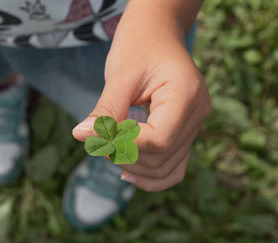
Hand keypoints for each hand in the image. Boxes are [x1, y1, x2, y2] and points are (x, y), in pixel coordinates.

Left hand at [72, 0, 210, 191]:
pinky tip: (126, 170)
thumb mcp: (119, 75)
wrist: (157, 33)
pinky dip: (150, 174)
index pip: (158, 140)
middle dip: (124, 156)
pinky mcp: (185, 131)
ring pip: (167, 169)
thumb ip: (105, 110)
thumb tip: (80, 135)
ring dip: (134, 167)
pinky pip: (173, 165)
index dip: (124, 145)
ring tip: (108, 150)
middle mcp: (197, 114)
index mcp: (186, 94)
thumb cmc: (138, 45)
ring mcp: (195, 125)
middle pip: (161, 158)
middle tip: (97, 139)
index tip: (94, 137)